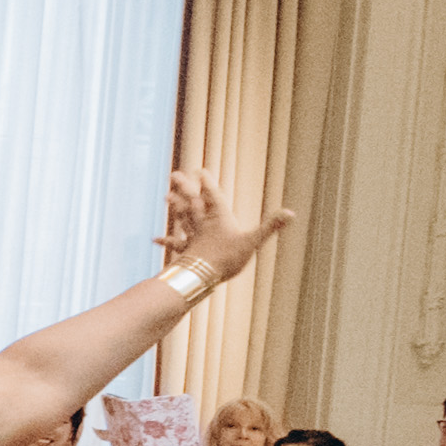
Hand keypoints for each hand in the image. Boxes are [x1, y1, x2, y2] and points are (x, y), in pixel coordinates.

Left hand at [158, 167, 294, 286]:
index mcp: (218, 218)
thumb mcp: (253, 242)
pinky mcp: (187, 251)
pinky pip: (174, 243)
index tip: (199, 170)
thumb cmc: (227, 257)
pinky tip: (154, 239)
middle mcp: (203, 224)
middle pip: (192, 201)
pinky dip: (165, 240)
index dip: (206, 183)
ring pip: (182, 217)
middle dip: (185, 188)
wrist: (202, 276)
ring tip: (166, 196)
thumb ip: (271, 227)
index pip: (212, 197)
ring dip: (175, 206)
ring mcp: (193, 237)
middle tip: (175, 174)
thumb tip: (291, 213)